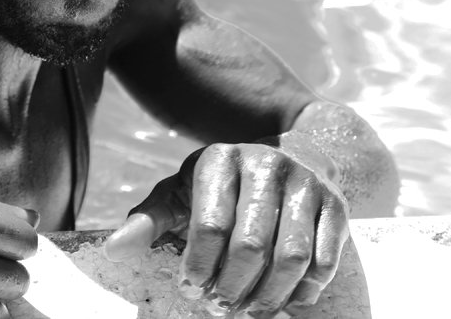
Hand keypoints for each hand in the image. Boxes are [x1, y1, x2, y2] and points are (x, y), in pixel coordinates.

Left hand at [103, 144, 347, 317]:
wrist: (298, 148)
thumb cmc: (226, 182)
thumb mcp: (183, 191)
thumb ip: (149, 221)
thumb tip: (113, 251)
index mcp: (220, 159)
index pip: (208, 225)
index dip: (198, 267)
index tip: (190, 289)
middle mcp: (266, 164)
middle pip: (250, 246)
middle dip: (231, 287)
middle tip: (220, 306)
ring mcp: (306, 184)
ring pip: (290, 257)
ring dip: (268, 296)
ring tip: (249, 311)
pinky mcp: (337, 205)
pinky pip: (323, 260)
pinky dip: (304, 291)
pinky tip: (285, 301)